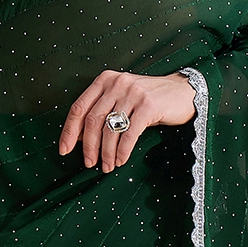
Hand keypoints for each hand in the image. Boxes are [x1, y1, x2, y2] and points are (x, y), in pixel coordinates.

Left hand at [59, 70, 197, 172]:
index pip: (79, 107)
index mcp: (105, 80)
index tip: (64, 150)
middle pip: (93, 120)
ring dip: (105, 152)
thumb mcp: (122, 98)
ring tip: (106, 166)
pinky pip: (129, 134)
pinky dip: (122, 151)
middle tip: (89, 163)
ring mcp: (133, 93)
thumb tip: (80, 138)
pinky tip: (120, 160)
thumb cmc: (149, 99)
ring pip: (110, 129)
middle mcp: (117, 84)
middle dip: (88, 146)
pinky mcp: (148, 105)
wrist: (183, 92)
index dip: (69, 131)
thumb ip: (102, 111)